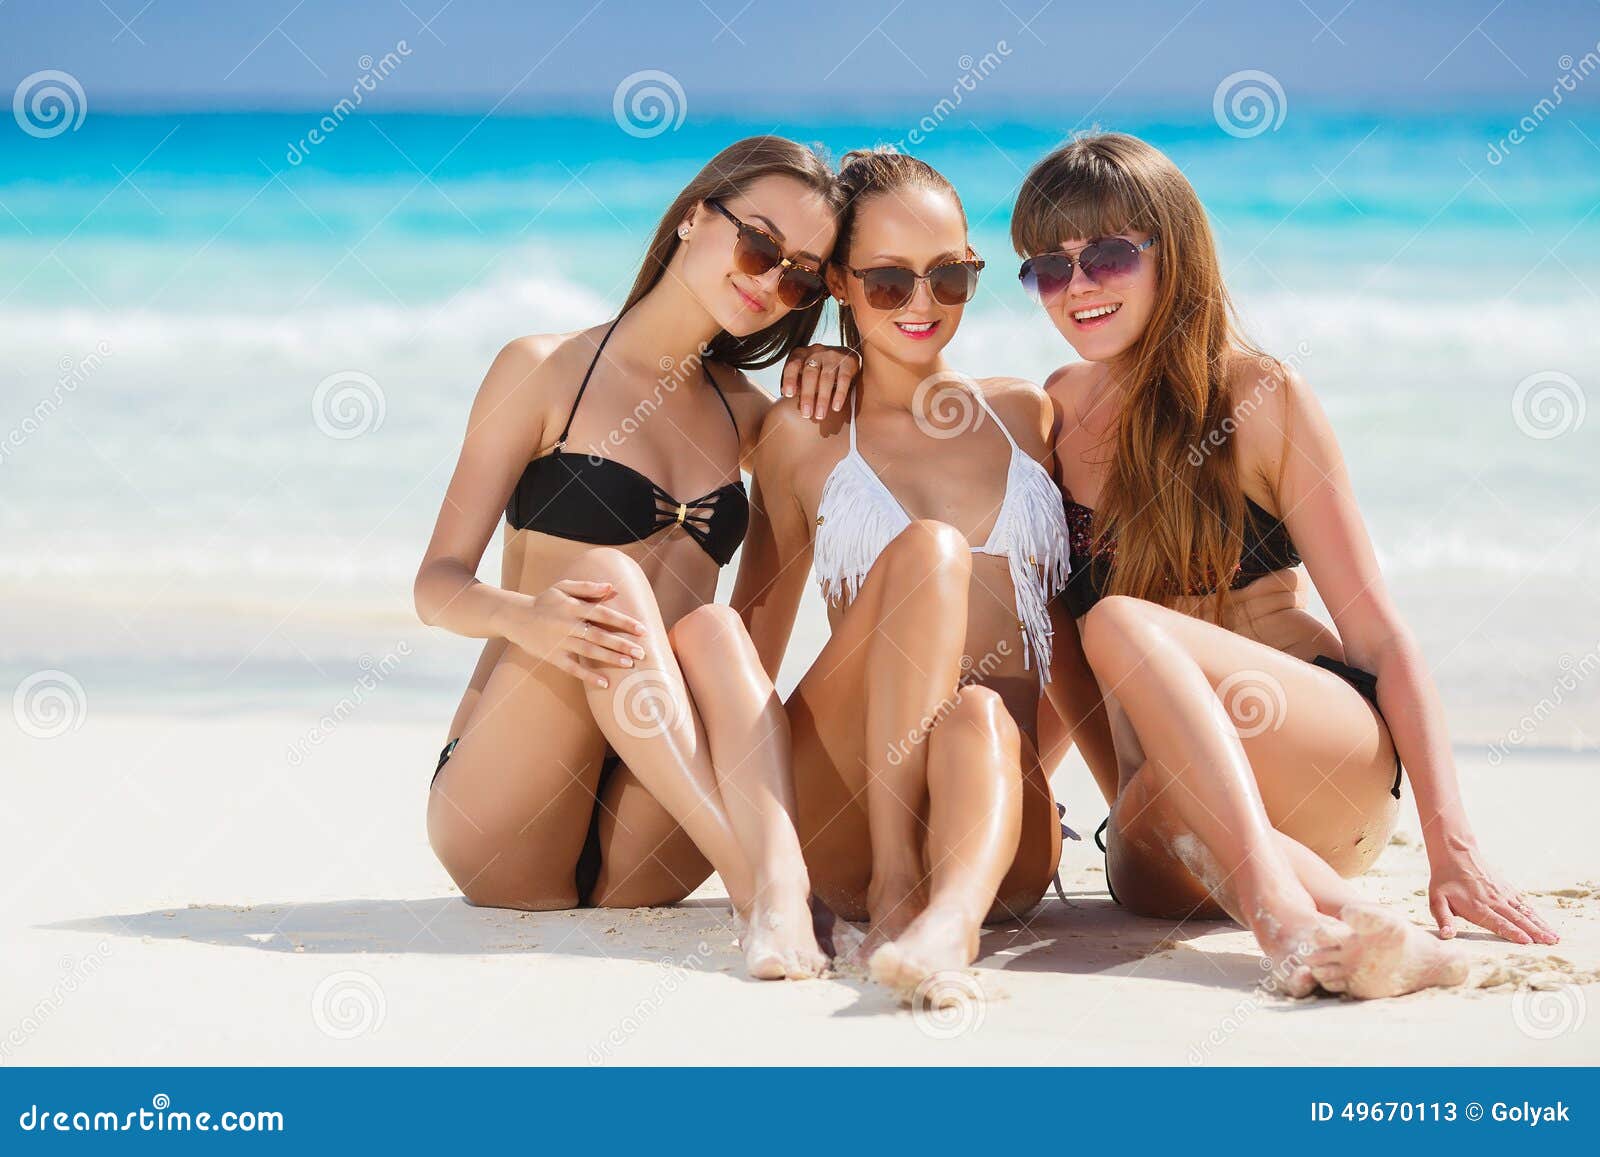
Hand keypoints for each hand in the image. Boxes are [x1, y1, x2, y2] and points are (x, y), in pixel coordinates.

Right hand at [499, 580, 646, 689]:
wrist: (515, 617)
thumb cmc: (544, 601)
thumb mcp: (563, 588)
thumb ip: (587, 587)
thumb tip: (611, 587)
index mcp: (573, 607)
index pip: (603, 614)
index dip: (623, 622)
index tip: (642, 629)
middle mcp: (568, 625)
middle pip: (599, 635)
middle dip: (621, 644)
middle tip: (642, 652)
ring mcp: (560, 642)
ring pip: (588, 652)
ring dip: (609, 658)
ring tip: (629, 664)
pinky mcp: (552, 657)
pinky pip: (572, 668)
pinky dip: (588, 676)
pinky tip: (604, 683)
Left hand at [780, 343, 857, 420]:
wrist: (846, 358)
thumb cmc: (820, 369)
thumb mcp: (804, 372)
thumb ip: (796, 382)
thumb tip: (785, 393)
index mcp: (801, 354)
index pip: (792, 365)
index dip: (789, 379)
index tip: (788, 395)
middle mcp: (816, 352)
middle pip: (810, 374)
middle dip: (807, 395)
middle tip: (806, 414)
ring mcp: (833, 355)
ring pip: (826, 378)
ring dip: (823, 399)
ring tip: (820, 415)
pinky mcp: (849, 361)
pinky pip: (844, 378)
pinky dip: (840, 394)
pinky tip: (836, 407)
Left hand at [1428, 833, 1558, 944]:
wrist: (1455, 854)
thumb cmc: (1444, 881)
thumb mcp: (1437, 900)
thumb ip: (1443, 919)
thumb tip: (1447, 935)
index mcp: (1478, 907)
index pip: (1498, 922)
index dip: (1513, 932)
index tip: (1528, 942)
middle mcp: (1494, 901)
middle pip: (1517, 918)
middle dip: (1534, 932)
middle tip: (1550, 943)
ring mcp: (1503, 894)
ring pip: (1525, 911)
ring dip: (1540, 924)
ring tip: (1554, 937)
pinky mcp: (1507, 889)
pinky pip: (1523, 903)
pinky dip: (1535, 913)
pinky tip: (1544, 922)